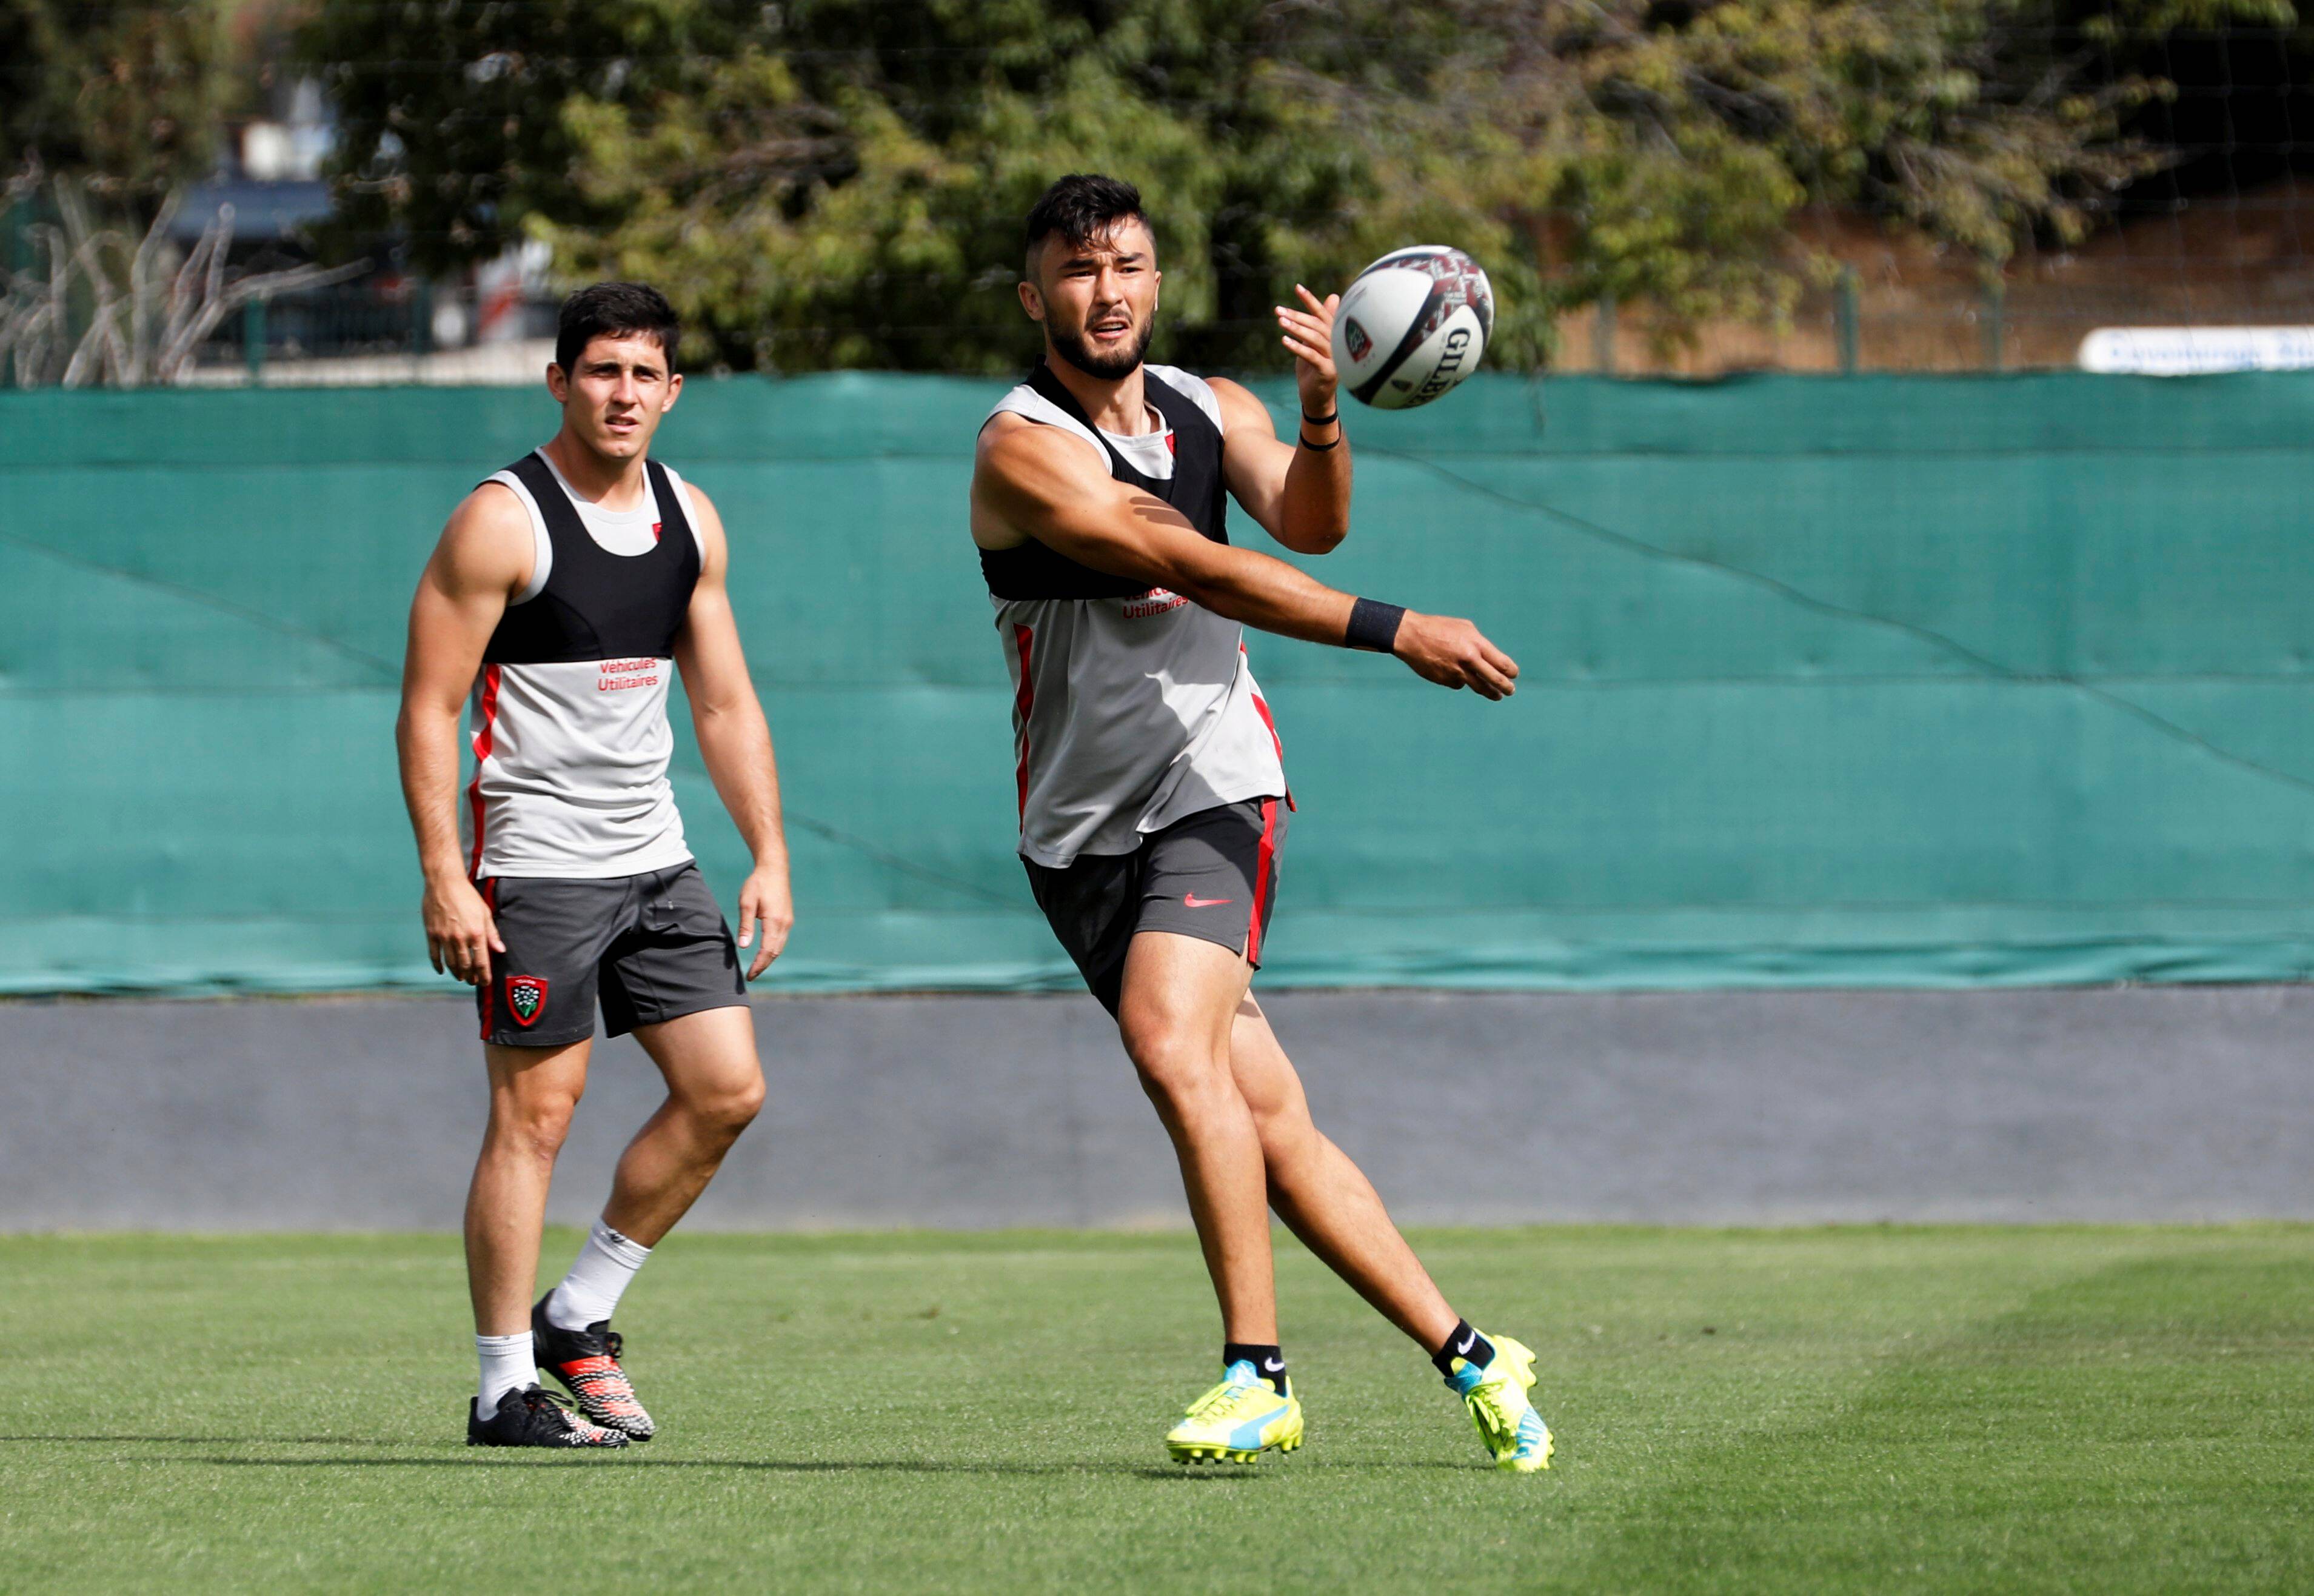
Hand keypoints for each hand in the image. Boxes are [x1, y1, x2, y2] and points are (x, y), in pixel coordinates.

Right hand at [423, 874, 502, 985]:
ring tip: (461, 977)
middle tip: (473, 982)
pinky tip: (442, 970)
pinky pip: (434, 955)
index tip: (485, 982)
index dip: (484, 975)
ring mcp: (444, 937)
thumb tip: (500, 950)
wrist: (445, 883)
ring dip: (456, 973)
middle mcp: (460, 938)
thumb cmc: (468, 896)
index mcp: (476, 933)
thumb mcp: (485, 913)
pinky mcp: (431, 934)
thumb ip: (492, 934)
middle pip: (465, 966)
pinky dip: (438, 965)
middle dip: (470, 977)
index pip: (482, 962)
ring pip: (451, 963)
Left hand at [734, 864, 792, 979]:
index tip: (750, 975)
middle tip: (751, 976)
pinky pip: (781, 940)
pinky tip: (764, 953)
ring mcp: (788, 922)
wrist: (774, 868)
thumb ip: (745, 926)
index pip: (767, 950)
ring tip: (756, 968)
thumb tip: (744, 947)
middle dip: (764, 966)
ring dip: (769, 959)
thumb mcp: (746, 903)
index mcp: (775, 921)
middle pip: (775, 952)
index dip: (759, 965)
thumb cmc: (758, 883)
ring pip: (779, 947)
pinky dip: (773, 950)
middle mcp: (785, 924)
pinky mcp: (787, 919)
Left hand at [1276, 285, 1339, 418]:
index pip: (1323, 314)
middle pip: (1317, 325)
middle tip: (1278, 310)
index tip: (1297, 287)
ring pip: (1315, 338)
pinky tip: (1284, 340)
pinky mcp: (1328, 372)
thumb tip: (1333, 296)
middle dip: (1297, 315)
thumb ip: (1321, 322)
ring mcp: (1335, 358)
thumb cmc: (1315, 369)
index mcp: (1335, 335)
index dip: (1311, 300)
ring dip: (1296, 329)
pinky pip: (1311, 356)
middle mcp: (1338, 344)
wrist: (1318, 399)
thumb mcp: (1316, 343)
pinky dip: (1297, 347)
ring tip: (1280, 321)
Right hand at [1393, 612, 1519, 700]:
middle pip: (1494, 679)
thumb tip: (1491, 659)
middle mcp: (1469, 660)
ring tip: (1496, 696)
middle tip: (1511, 691)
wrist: (1411, 636)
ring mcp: (1457, 673)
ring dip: (1490, 693)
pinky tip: (1452, 671)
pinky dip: (1460, 680)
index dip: (1511, 671)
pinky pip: (1458, 683)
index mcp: (1476, 644)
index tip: (1514, 675)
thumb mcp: (1464, 628)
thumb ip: (1479, 643)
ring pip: (1479, 687)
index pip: (1502, 663)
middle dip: (1506, 687)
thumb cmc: (1439, 628)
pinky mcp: (1445, 681)